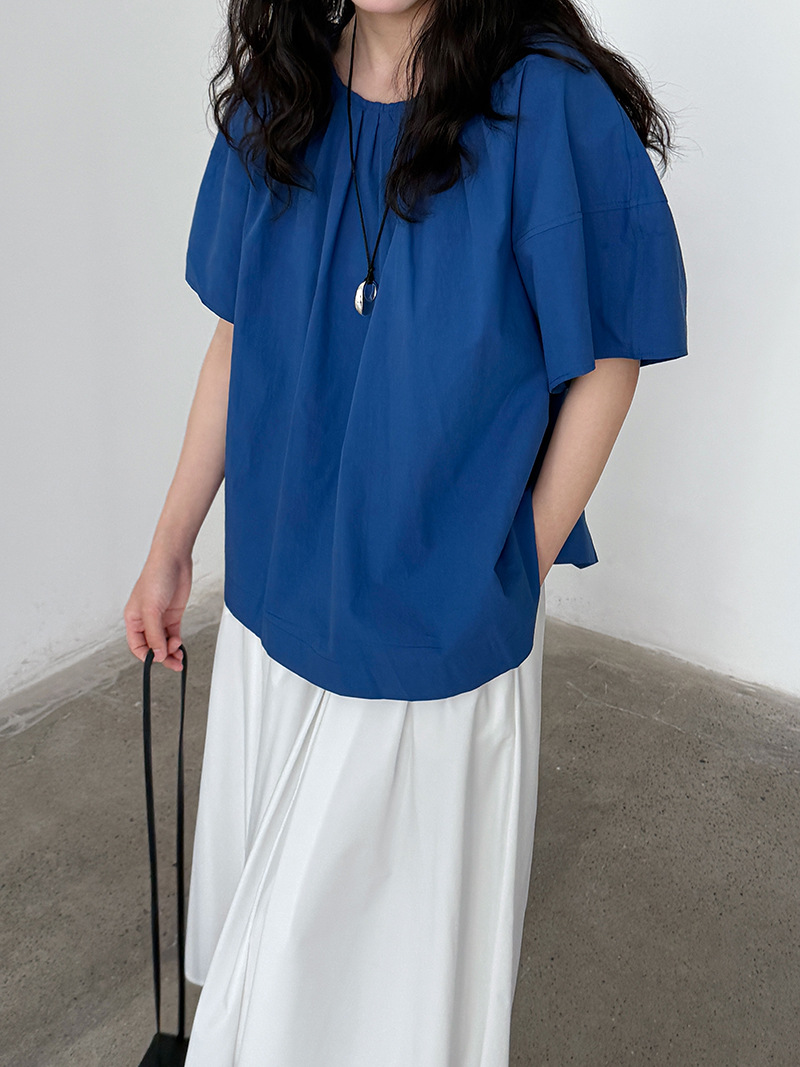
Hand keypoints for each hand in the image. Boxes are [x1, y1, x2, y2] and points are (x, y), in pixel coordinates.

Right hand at [123, 549, 191, 670]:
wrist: (174, 561)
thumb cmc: (156, 577)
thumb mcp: (152, 609)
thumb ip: (154, 634)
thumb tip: (158, 654)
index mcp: (133, 619)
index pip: (137, 646)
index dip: (147, 655)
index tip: (158, 660)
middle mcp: (145, 620)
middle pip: (152, 646)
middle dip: (162, 656)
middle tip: (174, 662)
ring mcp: (160, 618)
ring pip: (164, 642)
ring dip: (171, 651)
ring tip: (179, 655)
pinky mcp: (173, 615)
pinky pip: (173, 635)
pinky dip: (177, 643)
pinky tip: (181, 647)